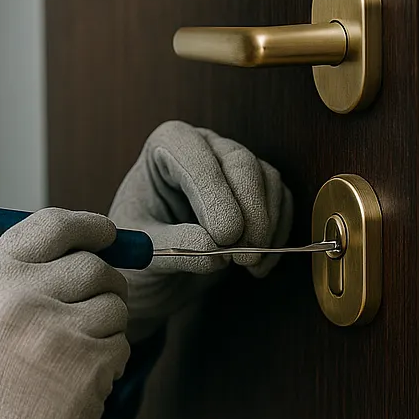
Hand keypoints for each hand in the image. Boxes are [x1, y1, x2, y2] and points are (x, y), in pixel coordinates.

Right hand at [0, 208, 130, 418]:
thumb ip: (17, 272)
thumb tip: (78, 242)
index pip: (51, 225)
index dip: (87, 226)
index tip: (107, 233)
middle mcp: (20, 296)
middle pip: (92, 263)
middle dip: (103, 284)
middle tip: (93, 305)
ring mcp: (57, 330)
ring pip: (113, 304)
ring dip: (103, 327)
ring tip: (68, 356)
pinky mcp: (88, 365)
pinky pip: (120, 343)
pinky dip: (108, 361)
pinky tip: (73, 383)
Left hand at [109, 121, 292, 338]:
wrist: (154, 270)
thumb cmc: (138, 251)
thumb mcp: (142, 252)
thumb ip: (173, 247)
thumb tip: (213, 247)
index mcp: (164, 148)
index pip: (193, 153)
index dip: (212, 191)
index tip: (224, 234)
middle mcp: (203, 148)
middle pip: (239, 162)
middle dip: (248, 210)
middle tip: (242, 255)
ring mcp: (233, 165)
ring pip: (266, 180)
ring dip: (265, 226)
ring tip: (246, 265)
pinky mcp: (257, 189)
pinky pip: (280, 202)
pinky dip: (276, 236)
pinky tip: (257, 267)